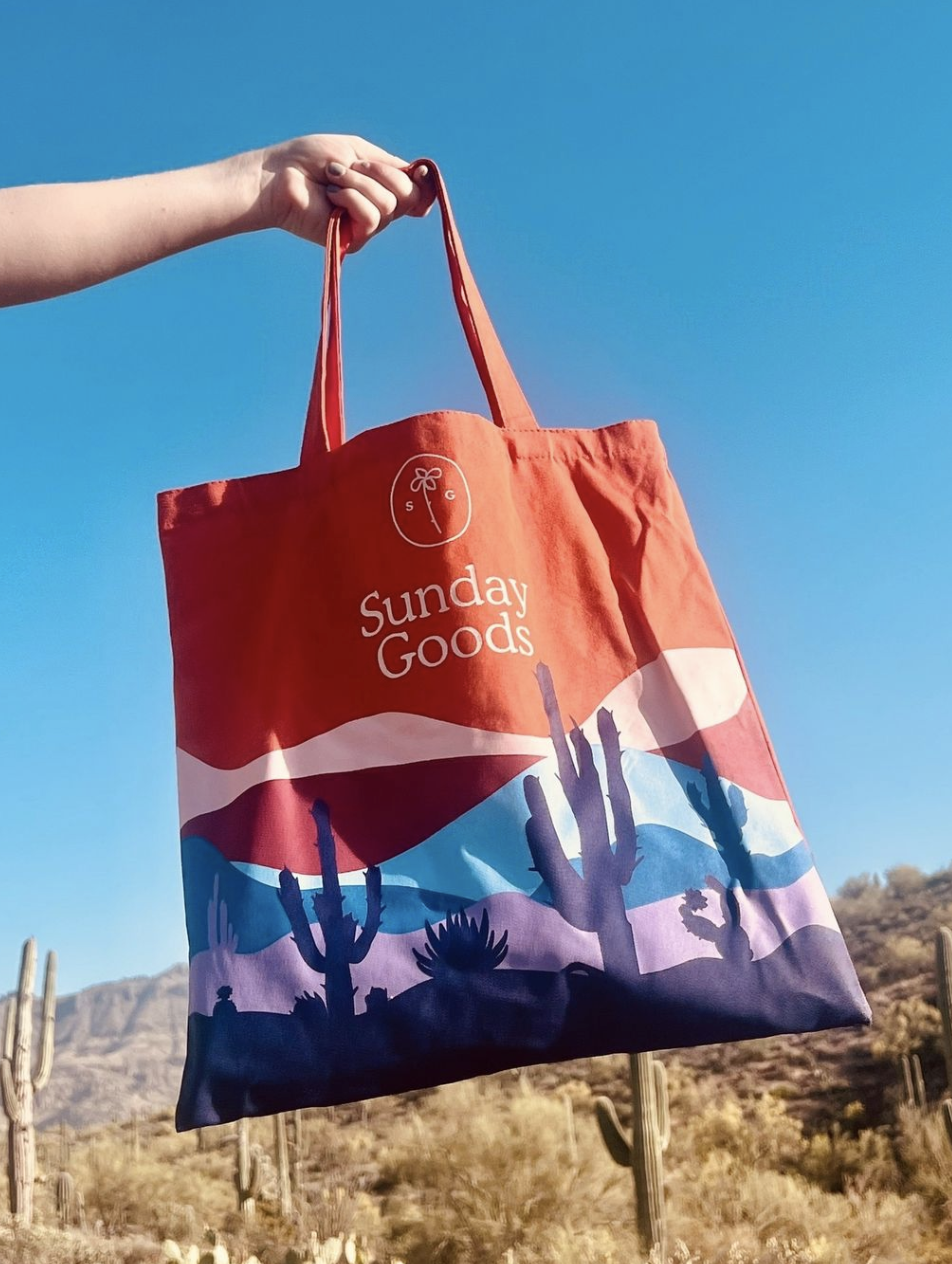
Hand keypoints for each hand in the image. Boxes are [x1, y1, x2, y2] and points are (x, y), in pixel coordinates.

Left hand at [253, 134, 434, 252]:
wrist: (278, 175)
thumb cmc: (309, 158)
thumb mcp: (357, 151)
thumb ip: (390, 166)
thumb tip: (425, 181)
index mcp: (379, 187)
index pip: (416, 193)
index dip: (421, 183)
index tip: (418, 171)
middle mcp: (376, 209)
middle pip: (407, 197)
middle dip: (380, 173)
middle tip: (350, 166)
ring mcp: (364, 227)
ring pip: (387, 206)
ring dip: (358, 183)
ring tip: (332, 178)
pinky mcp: (351, 242)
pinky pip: (370, 219)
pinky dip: (351, 199)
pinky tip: (330, 195)